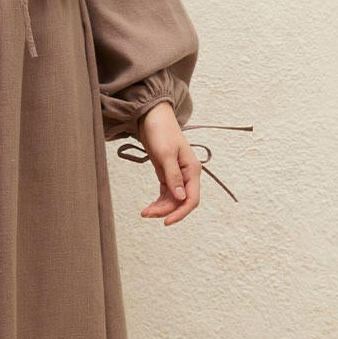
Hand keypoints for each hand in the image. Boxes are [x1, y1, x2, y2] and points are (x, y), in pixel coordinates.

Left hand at [137, 102, 200, 224]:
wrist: (152, 117)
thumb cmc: (161, 131)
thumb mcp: (165, 154)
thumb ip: (173, 176)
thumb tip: (181, 198)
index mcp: (192, 170)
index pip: (192, 198)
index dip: (181, 212)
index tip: (166, 221)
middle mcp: (187, 175)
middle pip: (182, 202)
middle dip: (166, 210)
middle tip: (147, 214)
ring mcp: (177, 175)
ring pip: (173, 200)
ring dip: (161, 208)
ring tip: (145, 212)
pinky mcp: (167, 174)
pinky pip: (166, 194)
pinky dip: (158, 202)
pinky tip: (149, 208)